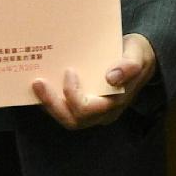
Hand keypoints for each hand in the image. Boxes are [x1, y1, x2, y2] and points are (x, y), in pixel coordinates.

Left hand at [32, 33, 158, 131]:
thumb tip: (112, 77)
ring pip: (67, 118)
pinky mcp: (85, 106)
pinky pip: (65, 111)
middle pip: (73, 120)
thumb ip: (129, 65)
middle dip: (52, 103)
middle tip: (38, 83)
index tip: (69, 71)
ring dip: (49, 104)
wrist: (139, 60)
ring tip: (37, 85)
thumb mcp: (138, 54)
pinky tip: (42, 87)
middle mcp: (103, 113)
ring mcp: (94, 112)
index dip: (73, 94)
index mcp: (115, 103)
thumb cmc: (137, 56)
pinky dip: (52, 101)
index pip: (88, 109)